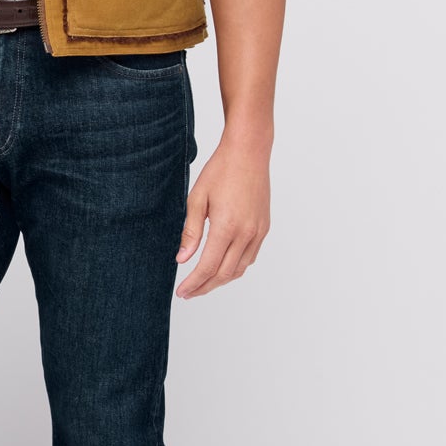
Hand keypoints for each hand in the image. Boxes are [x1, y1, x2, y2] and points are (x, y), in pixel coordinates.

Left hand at [175, 130, 270, 297]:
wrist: (249, 153)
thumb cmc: (220, 171)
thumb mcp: (197, 199)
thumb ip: (191, 231)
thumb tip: (182, 259)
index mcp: (226, 227)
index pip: (208, 267)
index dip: (194, 283)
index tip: (182, 292)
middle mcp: (246, 233)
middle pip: (225, 274)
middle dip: (205, 287)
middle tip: (189, 293)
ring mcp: (258, 232)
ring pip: (240, 269)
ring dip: (221, 280)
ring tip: (203, 283)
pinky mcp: (264, 228)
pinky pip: (250, 257)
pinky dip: (236, 267)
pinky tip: (223, 266)